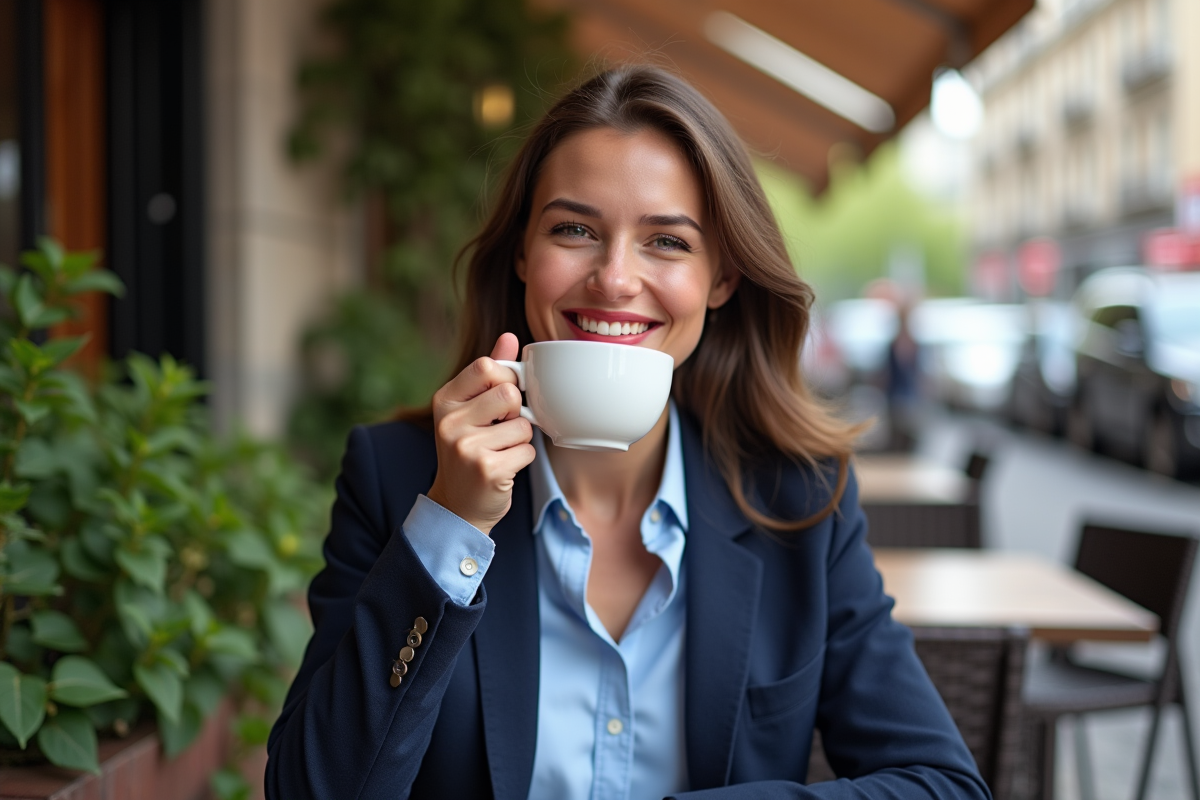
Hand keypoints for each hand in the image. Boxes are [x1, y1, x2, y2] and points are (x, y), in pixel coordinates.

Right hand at [426, 333, 535, 533]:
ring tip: (500, 450)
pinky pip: (527, 450)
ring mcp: (466, 447)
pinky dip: (523, 458)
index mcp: (444, 400)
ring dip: (521, 438)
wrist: (457, 506)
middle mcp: (450, 422)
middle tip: (501, 428)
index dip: (506, 378)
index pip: (485, 366)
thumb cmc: (468, 451)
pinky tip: (504, 467)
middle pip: (509, 393)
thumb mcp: (470, 410)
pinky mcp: (487, 470)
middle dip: (516, 411)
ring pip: (523, 424)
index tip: (503, 397)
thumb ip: (489, 373)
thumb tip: (509, 337)